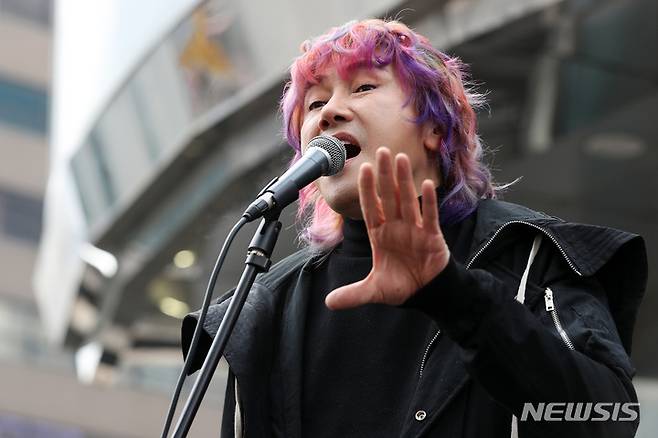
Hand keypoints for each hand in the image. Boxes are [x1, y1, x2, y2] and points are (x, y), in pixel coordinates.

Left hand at [325, 147, 450, 309]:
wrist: (426, 293)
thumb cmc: (400, 286)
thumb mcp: (374, 291)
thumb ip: (353, 294)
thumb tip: (329, 303)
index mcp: (380, 235)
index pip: (371, 208)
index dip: (367, 190)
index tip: (363, 169)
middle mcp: (396, 228)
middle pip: (389, 197)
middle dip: (385, 176)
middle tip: (381, 151)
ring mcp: (415, 230)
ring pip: (408, 201)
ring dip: (404, 180)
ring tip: (401, 158)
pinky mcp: (432, 237)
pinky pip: (429, 217)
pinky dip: (428, 202)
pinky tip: (427, 185)